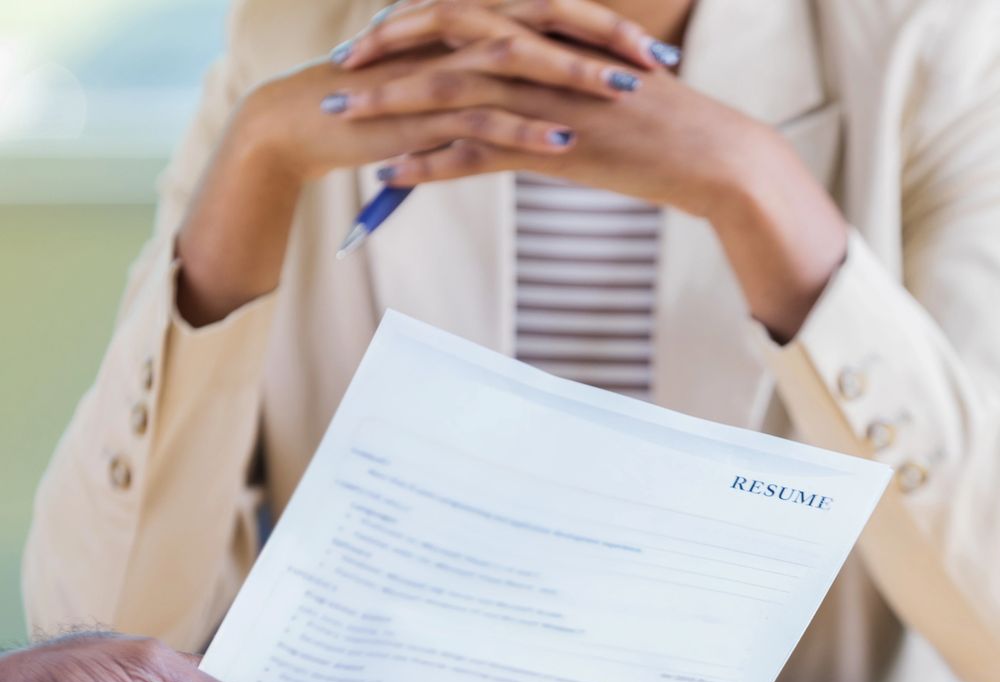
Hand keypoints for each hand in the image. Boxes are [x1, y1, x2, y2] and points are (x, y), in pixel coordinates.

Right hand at [176, 2, 656, 326]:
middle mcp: (459, 33)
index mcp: (471, 21)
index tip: (653, 51)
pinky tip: (562, 144)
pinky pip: (479, 118)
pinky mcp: (420, 112)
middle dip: (603, 39)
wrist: (308, 118)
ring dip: (573, 78)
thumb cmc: (383, 102)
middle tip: (657, 63)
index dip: (603, 26)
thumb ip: (493, 81)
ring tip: (625, 96)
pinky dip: (522, 131)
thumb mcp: (447, 85)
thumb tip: (544, 95)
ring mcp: (440, 69)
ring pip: (517, 63)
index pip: (548, 11)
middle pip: (543, 21)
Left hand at [340, 0, 847, 337]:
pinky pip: (474, 152)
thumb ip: (557, 79)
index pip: (467, 12)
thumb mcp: (601, 86)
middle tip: (339, 70)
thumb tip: (524, 90)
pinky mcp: (550, 147)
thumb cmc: (661, 124)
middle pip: (443, 39)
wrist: (708, 152)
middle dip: (383, 51)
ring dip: (389, 107)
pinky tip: (392, 174)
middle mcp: (540, 53)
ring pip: (448, 93)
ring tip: (342, 121)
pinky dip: (429, 163)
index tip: (374, 38)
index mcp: (550, 31)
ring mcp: (543, 99)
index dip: (412, 21)